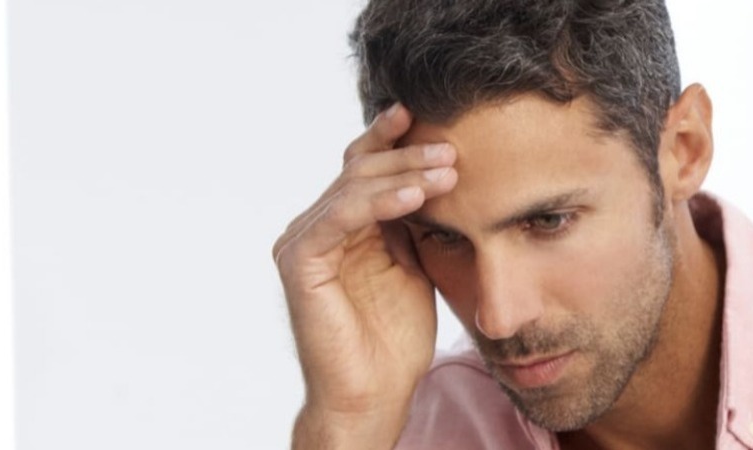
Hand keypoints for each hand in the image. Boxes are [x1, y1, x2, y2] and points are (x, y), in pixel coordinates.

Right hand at [273, 104, 456, 447]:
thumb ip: (415, 221)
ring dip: (403, 175)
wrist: (376, 391)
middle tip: (453, 148)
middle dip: (408, 155)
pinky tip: (415, 197)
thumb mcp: (415, 264)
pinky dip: (379, 203)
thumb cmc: (396, 338)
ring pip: (352, 188)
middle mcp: (316, 226)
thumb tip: (440, 173)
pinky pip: (340, 218)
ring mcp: (303, 242)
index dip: (394, 139)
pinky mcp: (299, 262)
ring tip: (447, 170)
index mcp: (342, 224)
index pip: (365, 167)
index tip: (431, 118)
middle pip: (359, 169)